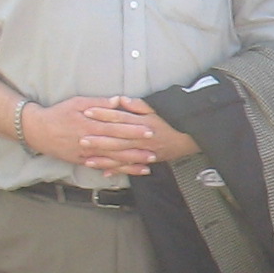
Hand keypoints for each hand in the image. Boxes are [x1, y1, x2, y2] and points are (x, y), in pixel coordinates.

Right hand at [25, 95, 154, 174]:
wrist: (37, 130)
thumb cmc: (59, 113)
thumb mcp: (77, 102)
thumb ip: (99, 103)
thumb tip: (118, 100)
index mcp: (90, 124)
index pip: (116, 127)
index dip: (133, 130)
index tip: (149, 130)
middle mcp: (89, 140)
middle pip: (117, 146)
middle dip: (137, 149)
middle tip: (155, 151)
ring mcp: (85, 153)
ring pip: (111, 160)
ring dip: (130, 163)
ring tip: (147, 165)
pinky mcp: (81, 161)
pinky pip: (101, 167)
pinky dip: (115, 170)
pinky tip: (128, 172)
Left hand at [83, 97, 198, 171]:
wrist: (191, 137)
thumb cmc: (173, 121)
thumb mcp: (157, 108)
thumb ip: (138, 105)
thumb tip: (121, 100)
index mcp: (142, 123)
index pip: (119, 117)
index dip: (103, 114)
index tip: (88, 111)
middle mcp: (141, 138)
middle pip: (116, 138)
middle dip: (98, 139)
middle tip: (81, 138)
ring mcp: (144, 151)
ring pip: (121, 155)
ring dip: (104, 158)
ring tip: (88, 158)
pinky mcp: (147, 160)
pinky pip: (130, 167)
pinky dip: (118, 170)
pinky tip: (105, 172)